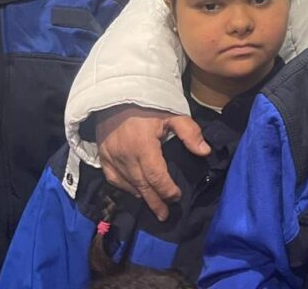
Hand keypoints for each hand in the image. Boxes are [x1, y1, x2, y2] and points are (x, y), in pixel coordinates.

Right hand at [96, 105, 210, 220]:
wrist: (117, 92)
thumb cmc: (148, 104)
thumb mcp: (172, 113)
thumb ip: (189, 132)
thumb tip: (205, 152)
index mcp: (142, 145)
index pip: (155, 176)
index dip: (167, 190)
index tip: (177, 197)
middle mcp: (124, 155)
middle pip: (142, 185)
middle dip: (155, 201)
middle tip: (165, 215)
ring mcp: (110, 157)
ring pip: (128, 184)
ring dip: (141, 196)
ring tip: (154, 206)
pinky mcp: (102, 156)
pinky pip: (113, 179)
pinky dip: (125, 187)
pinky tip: (135, 191)